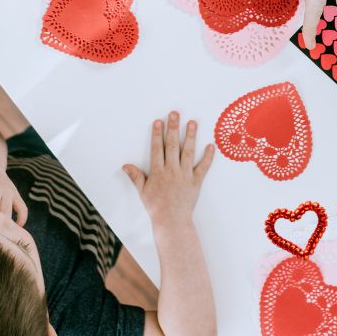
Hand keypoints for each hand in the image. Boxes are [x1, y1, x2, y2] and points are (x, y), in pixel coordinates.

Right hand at [123, 112, 213, 228]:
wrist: (171, 222)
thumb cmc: (156, 207)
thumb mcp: (142, 191)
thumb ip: (135, 176)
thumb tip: (126, 165)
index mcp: (158, 172)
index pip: (157, 148)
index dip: (157, 134)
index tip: (159, 121)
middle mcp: (171, 170)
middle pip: (173, 145)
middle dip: (173, 128)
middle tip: (175, 113)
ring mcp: (185, 175)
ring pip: (188, 152)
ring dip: (190, 136)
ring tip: (192, 122)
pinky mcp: (196, 182)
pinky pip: (203, 167)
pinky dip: (208, 157)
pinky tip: (211, 145)